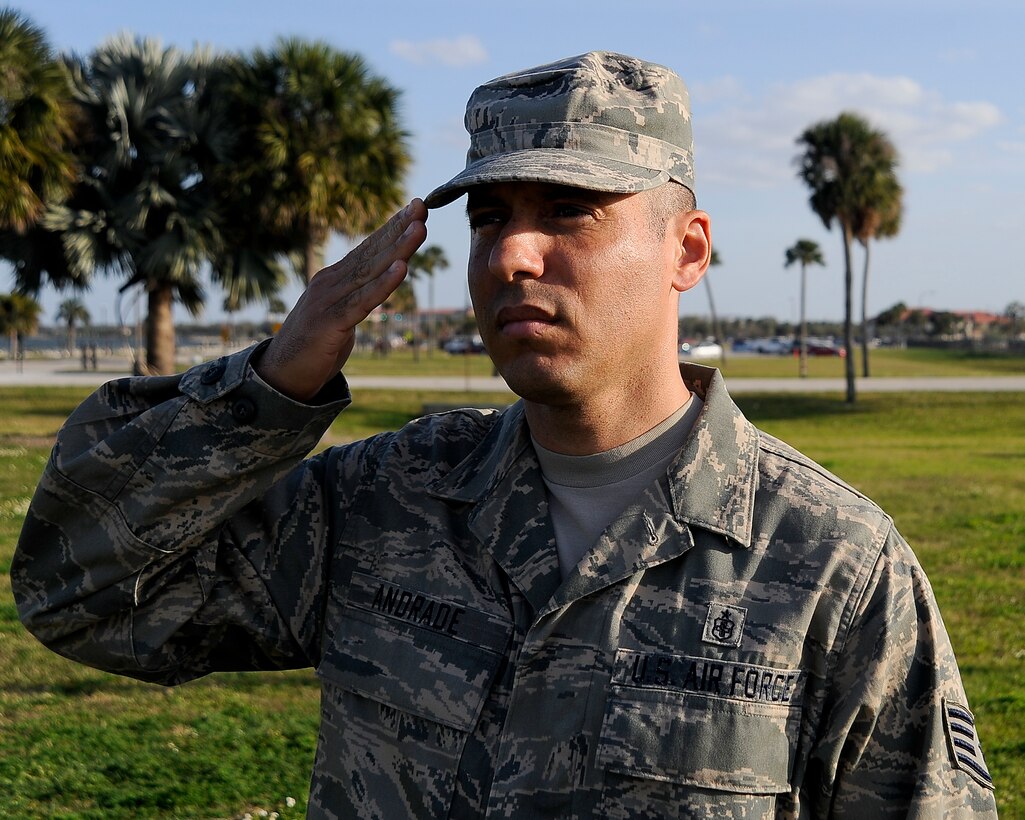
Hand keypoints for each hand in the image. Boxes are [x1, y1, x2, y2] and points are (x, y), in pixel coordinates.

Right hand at [255, 199, 428, 400]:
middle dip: (399, 229)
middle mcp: (330, 284)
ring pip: (370, 271)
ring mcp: (328, 302)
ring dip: (397, 249)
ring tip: (419, 229)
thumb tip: (379, 285)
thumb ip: (358, 298)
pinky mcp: (330, 324)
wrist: (279, 376)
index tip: (417, 206)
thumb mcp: (340, 316)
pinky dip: (383, 285)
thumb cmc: (312, 347)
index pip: (368, 248)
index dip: (392, 227)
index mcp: (334, 280)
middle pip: (372, 253)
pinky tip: (401, 269)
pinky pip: (362, 302)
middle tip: (422, 206)